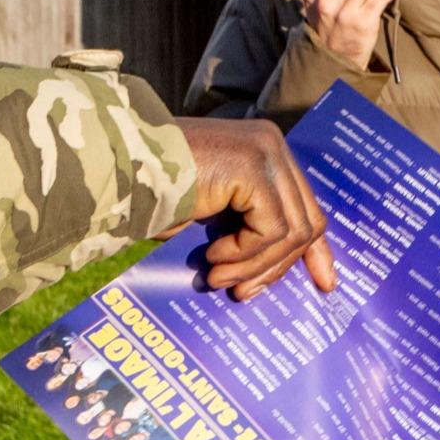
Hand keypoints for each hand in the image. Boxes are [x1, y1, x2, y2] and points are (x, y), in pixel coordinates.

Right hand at [166, 117, 336, 299]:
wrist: (115, 172)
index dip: (316, 250)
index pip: (305, 207)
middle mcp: (271, 145)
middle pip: (305, 221)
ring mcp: (265, 153)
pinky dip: (243, 254)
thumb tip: (273, 274)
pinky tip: (211, 257)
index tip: (324, 285)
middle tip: (246, 294)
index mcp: (265, 152)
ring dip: (254, 265)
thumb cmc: (152, 194)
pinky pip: (270, 230)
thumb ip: (247, 231)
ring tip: (219, 278)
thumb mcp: (213, 216)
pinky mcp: (253, 168)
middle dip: (279, 266)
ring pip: (290, 231)